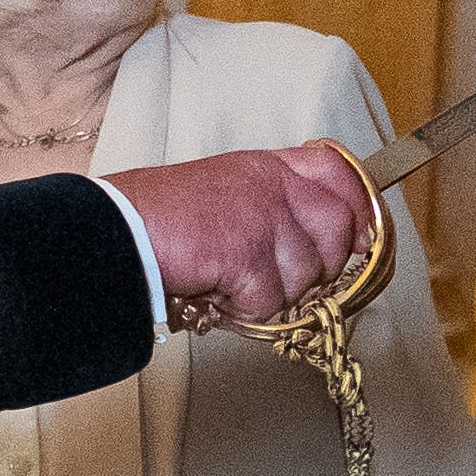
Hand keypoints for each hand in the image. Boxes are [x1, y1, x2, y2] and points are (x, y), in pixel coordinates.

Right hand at [117, 143, 372, 322]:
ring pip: (306, 276)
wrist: (116, 231)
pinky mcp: (250, 254)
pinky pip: (270, 300)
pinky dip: (242, 308)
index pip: (338, 173)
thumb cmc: (159, 219)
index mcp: (267, 167)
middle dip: (316, 268)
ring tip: (228, 280)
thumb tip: (313, 245)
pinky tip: (215, 291)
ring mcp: (264, 218)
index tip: (359, 239)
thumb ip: (270, 207)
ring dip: (270, 292)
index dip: (358, 209)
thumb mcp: (225, 192)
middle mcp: (273, 186)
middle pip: (337, 232)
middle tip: (272, 277)